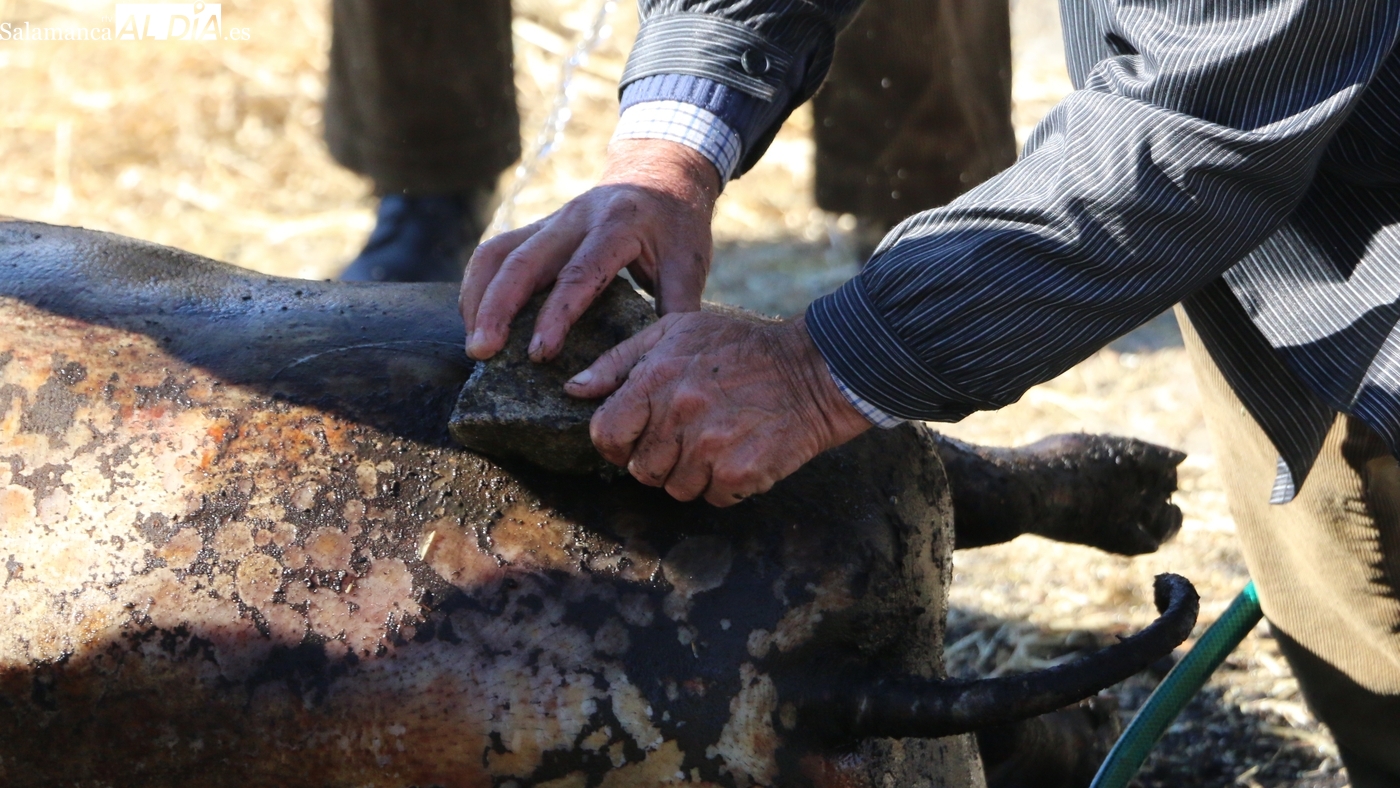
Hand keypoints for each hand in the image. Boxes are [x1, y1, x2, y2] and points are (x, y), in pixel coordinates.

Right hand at [460, 139, 719, 361]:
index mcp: (618, 226)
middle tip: (483, 352)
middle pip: (523, 260)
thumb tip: (665, 361)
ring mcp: (550, 221)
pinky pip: (495, 252)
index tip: (540, 352)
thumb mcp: (690, 263)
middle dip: (497, 308)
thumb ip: (679, 307)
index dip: (556, 314)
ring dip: (478, 297)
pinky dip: (478, 285)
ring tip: (474, 343)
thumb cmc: (676, 226)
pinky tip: (475, 319)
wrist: (659, 175)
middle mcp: (576, 219)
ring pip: (498, 253)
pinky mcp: (536, 230)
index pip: (579, 273)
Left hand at [564, 312, 872, 505]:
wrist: (814, 371)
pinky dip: (723, 485)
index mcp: (656, 378)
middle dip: (658, 458)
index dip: (615, 443)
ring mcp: (710, 448)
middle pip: (640, 469)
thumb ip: (619, 361)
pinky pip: (712, 498)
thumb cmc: (740, 347)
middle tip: (687, 435)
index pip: (606, 434)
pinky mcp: (740, 473)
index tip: (634, 439)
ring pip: (675, 489)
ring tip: (717, 441)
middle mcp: (679, 415)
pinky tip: (739, 453)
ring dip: (691, 474)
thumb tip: (575, 389)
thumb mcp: (675, 332)